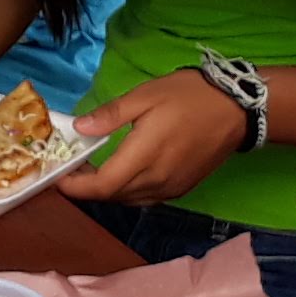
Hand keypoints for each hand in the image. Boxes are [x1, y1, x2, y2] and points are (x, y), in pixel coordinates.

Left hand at [59, 69, 251, 206]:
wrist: (237, 110)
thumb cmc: (189, 96)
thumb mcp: (146, 96)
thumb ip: (111, 115)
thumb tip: (80, 128)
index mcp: (144, 156)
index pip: (102, 187)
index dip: (75, 187)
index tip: (58, 177)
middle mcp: (157, 180)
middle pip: (112, 197)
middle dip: (87, 188)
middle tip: (73, 168)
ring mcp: (171, 188)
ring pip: (128, 200)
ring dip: (107, 191)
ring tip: (93, 170)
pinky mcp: (181, 190)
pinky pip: (145, 199)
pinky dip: (127, 191)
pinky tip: (123, 173)